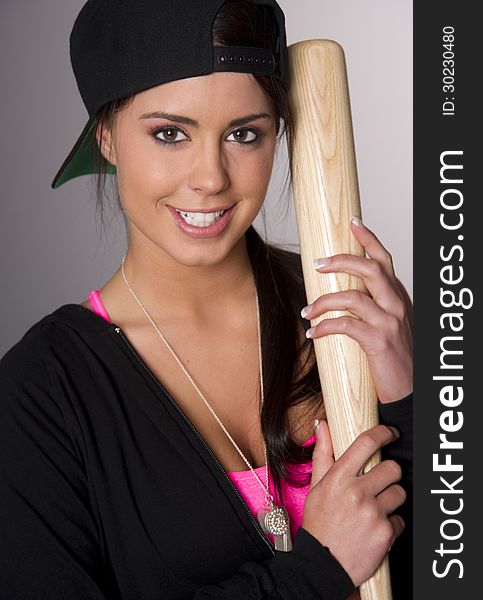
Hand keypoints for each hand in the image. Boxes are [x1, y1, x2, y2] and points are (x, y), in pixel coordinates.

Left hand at [302, 217, 412, 402]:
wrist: (409, 388)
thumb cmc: (394, 356)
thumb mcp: (390, 323)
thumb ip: (374, 305)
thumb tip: (342, 292)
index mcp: (398, 296)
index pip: (384, 259)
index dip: (369, 238)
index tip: (354, 222)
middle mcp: (397, 304)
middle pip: (369, 268)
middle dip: (340, 260)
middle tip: (316, 263)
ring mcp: (390, 322)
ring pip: (352, 297)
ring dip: (323, 301)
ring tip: (307, 311)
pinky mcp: (379, 342)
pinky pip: (346, 326)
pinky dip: (324, 327)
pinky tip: (313, 332)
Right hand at [302, 421, 405, 586]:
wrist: (322, 565)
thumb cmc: (319, 524)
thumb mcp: (316, 486)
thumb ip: (322, 453)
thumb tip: (322, 426)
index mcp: (338, 478)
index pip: (366, 444)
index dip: (383, 433)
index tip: (390, 433)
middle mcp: (356, 492)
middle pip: (392, 468)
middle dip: (389, 474)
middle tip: (380, 483)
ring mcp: (373, 512)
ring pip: (400, 492)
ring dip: (391, 499)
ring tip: (375, 510)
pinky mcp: (386, 532)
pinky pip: (401, 519)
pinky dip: (391, 524)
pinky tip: (375, 529)